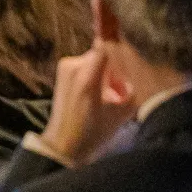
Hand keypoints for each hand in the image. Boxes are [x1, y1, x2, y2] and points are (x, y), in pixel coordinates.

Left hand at [38, 46, 133, 166]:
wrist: (64, 143)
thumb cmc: (93, 131)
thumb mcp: (121, 113)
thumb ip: (130, 90)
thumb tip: (129, 77)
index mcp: (86, 75)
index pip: (106, 48)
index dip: (118, 56)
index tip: (124, 70)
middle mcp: (73, 66)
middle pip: (102, 55)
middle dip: (112, 70)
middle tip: (116, 91)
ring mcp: (64, 67)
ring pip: (94, 61)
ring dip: (102, 74)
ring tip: (104, 96)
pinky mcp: (61, 72)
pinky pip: (84, 66)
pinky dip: (92, 76)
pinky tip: (93, 96)